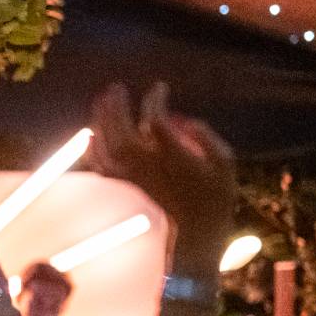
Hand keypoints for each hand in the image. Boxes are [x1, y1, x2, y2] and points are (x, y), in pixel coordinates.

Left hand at [90, 83, 235, 269]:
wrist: (200, 228)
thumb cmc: (216, 192)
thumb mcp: (225, 162)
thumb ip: (205, 137)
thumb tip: (183, 120)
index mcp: (174, 156)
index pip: (156, 121)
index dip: (155, 101)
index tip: (159, 87)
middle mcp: (150, 165)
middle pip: (125, 132)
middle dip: (118, 108)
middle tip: (117, 88)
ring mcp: (136, 176)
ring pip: (111, 147)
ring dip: (103, 122)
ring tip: (100, 100)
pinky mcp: (130, 184)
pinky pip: (105, 167)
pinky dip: (95, 151)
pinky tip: (90, 136)